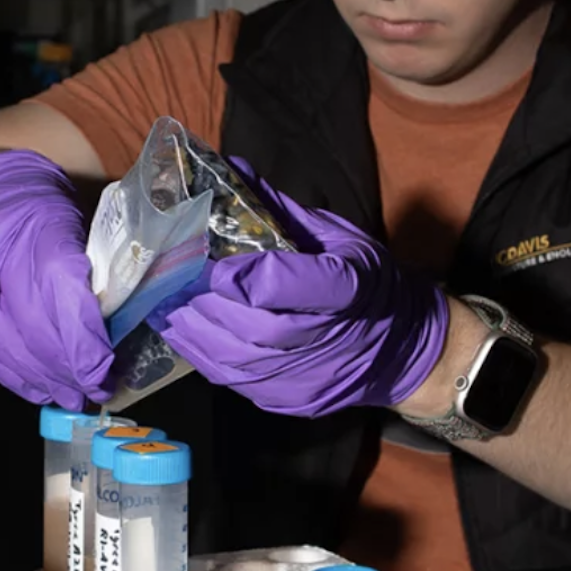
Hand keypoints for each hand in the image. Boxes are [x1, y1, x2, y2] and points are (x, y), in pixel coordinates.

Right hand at [0, 150, 113, 409]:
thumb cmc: (28, 200)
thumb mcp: (68, 214)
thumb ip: (91, 263)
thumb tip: (119, 323)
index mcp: (34, 226)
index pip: (62, 293)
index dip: (84, 340)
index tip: (106, 369)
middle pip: (34, 329)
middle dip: (69, 369)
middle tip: (98, 390)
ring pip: (7, 347)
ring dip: (44, 380)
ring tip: (73, 397)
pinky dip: (14, 376)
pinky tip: (38, 390)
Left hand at [148, 173, 448, 417]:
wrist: (405, 353)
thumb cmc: (370, 285)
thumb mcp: (343, 239)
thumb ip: (284, 212)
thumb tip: (233, 170)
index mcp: (355, 289)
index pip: (302, 286)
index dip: (251, 277)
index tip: (213, 260)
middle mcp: (333, 339)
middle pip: (259, 328)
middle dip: (208, 301)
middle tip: (172, 276)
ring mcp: (310, 378)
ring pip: (240, 361)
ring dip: (194, 328)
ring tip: (165, 299)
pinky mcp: (291, 401)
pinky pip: (236, 382)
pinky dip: (202, 353)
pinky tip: (182, 328)